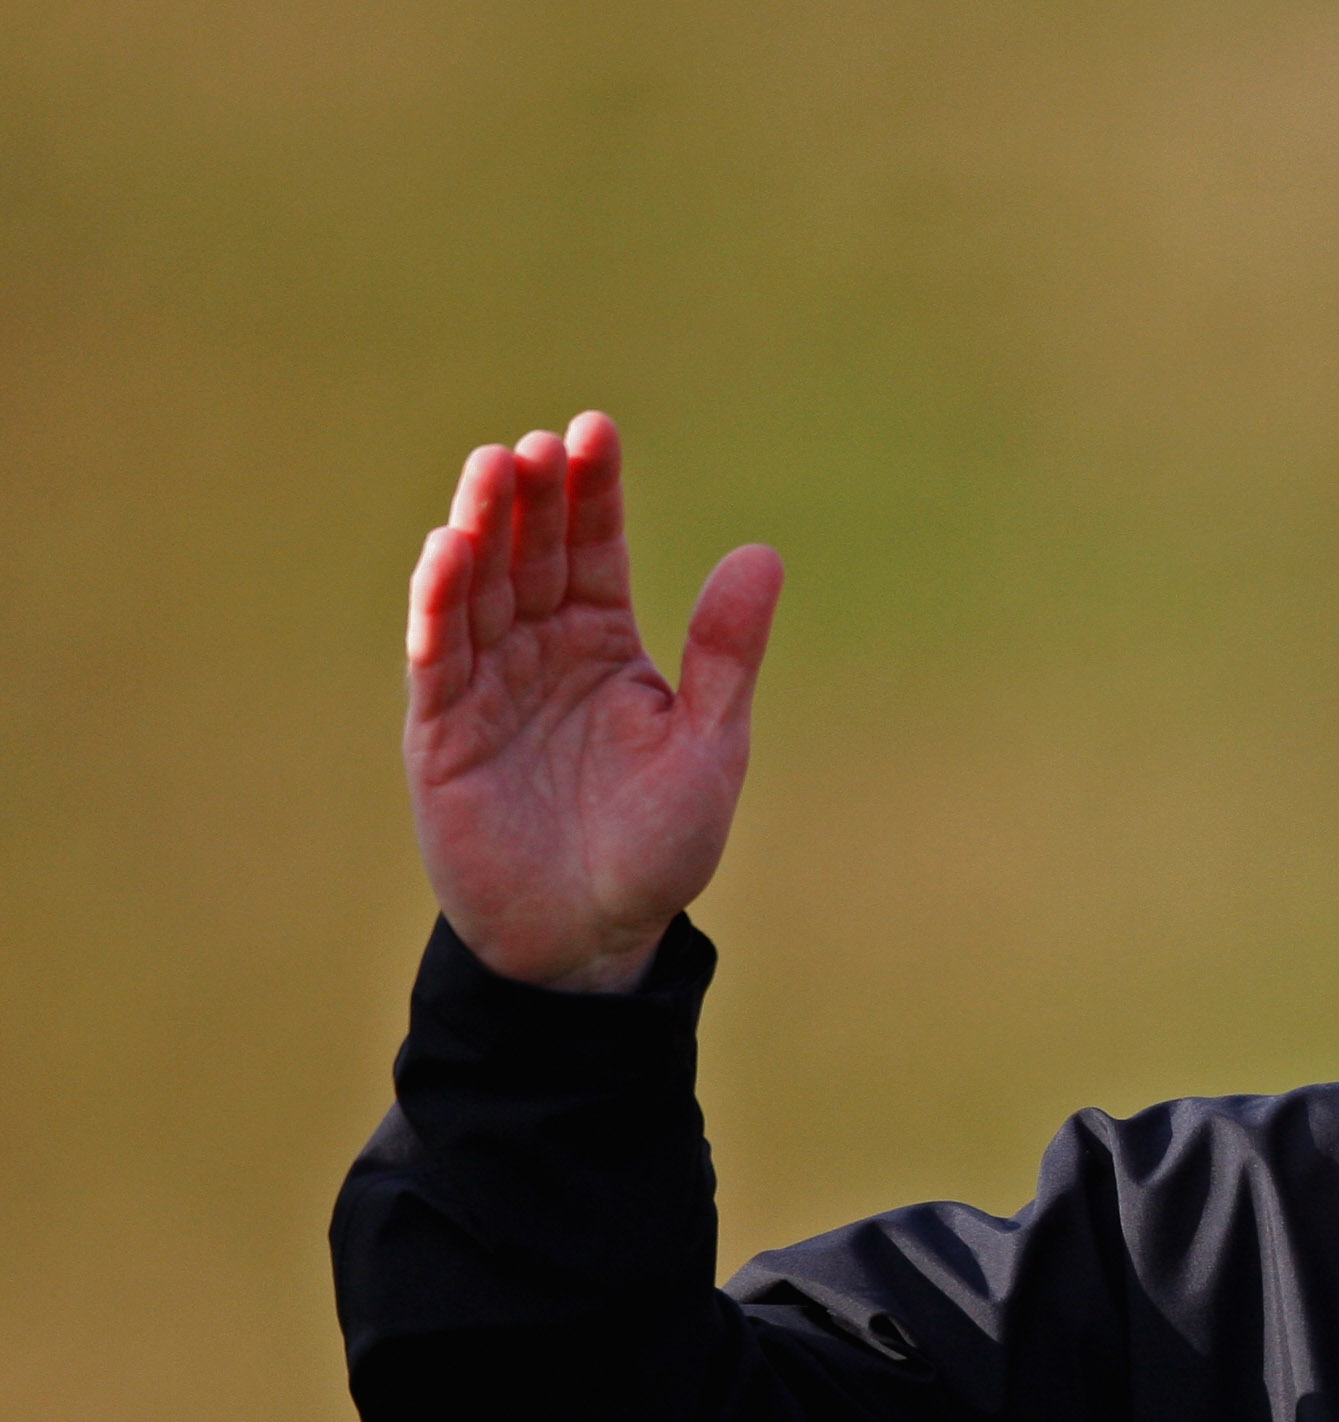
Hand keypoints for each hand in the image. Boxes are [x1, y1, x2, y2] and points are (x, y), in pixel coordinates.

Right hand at [402, 414, 781, 992]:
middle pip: (530, 555)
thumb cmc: (657, 845)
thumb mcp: (709, 744)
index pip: (594, 550)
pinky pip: (438, 657)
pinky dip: (441, 605)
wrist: (593, 938)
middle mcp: (540, 653)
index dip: (594, 492)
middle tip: (539, 443)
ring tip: (494, 469)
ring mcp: (486, 687)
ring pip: (478, 591)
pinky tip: (448, 550)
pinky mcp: (442, 733)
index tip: (595, 430)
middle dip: (533, 497)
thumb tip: (763, 554)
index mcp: (605, 647)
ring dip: (481, 530)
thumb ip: (726, 653)